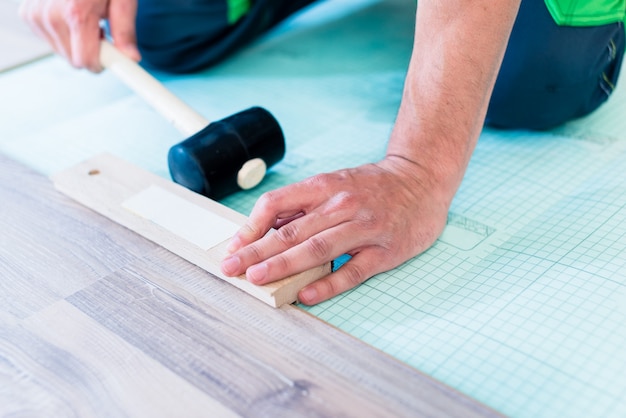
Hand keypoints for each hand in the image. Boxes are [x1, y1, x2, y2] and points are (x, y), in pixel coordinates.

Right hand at [19, 0, 139, 70]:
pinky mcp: (27, 14)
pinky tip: (70, 14)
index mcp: (76, 14)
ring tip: (85, 16)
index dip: (103, 62)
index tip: (113, 55)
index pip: (86, 62)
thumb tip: (131, 58)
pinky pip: (50, 40)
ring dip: (76, 42)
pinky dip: (62, 33)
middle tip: (100, 28)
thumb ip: (125, 30)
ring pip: (62, 52)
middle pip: (74, 60)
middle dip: (90, 50)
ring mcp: (35, 15)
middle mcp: (51, 16)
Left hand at [221, 156, 451, 304]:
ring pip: (318, 249)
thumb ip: (303, 205)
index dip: (251, 226)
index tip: (234, 247)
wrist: (421, 181)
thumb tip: (263, 230)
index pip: (277, 203)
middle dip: (257, 251)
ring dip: (285, 265)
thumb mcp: (335, 183)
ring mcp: (364, 228)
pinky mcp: (384, 251)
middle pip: (292, 230)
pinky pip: (352, 271)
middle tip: (231, 268)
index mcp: (324, 186)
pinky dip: (328, 284)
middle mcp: (341, 205)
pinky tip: (307, 295)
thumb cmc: (371, 186)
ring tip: (258, 279)